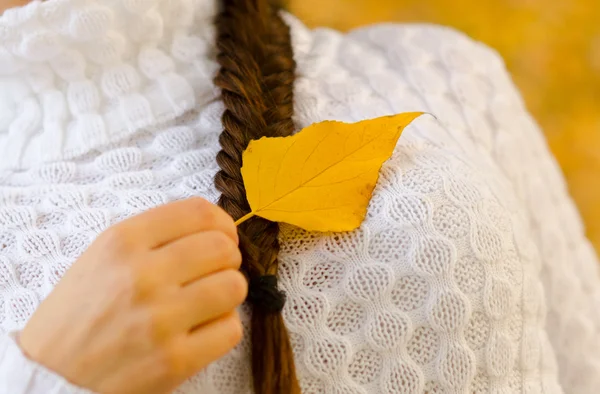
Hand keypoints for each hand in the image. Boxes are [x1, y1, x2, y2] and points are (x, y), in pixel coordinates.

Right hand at [20, 198, 246, 393]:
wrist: (51, 378)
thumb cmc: (79, 315)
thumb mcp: (101, 257)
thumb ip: (154, 237)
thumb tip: (214, 230)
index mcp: (122, 243)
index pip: (199, 212)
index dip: (222, 223)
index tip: (222, 236)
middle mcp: (142, 276)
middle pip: (222, 248)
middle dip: (228, 259)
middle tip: (214, 272)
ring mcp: (160, 319)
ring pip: (234, 286)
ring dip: (228, 293)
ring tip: (209, 302)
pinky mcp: (174, 360)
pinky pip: (231, 329)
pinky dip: (224, 328)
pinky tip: (202, 330)